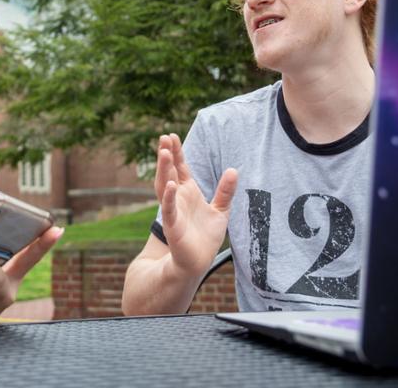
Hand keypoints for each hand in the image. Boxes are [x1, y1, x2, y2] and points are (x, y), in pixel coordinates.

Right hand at [154, 133, 237, 277]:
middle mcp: (177, 199)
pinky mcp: (173, 226)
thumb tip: (233, 170)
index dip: (177, 153)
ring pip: (165, 187)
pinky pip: (169, 209)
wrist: (198, 261)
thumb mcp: (221, 210)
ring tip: (165, 153)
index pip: (180, 168)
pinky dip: (169, 197)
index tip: (172, 135)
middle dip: (166, 156)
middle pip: (168, 172)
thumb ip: (225, 191)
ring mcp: (173, 211)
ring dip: (164, 170)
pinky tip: (172, 184)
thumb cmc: (205, 236)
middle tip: (164, 138)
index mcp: (187, 192)